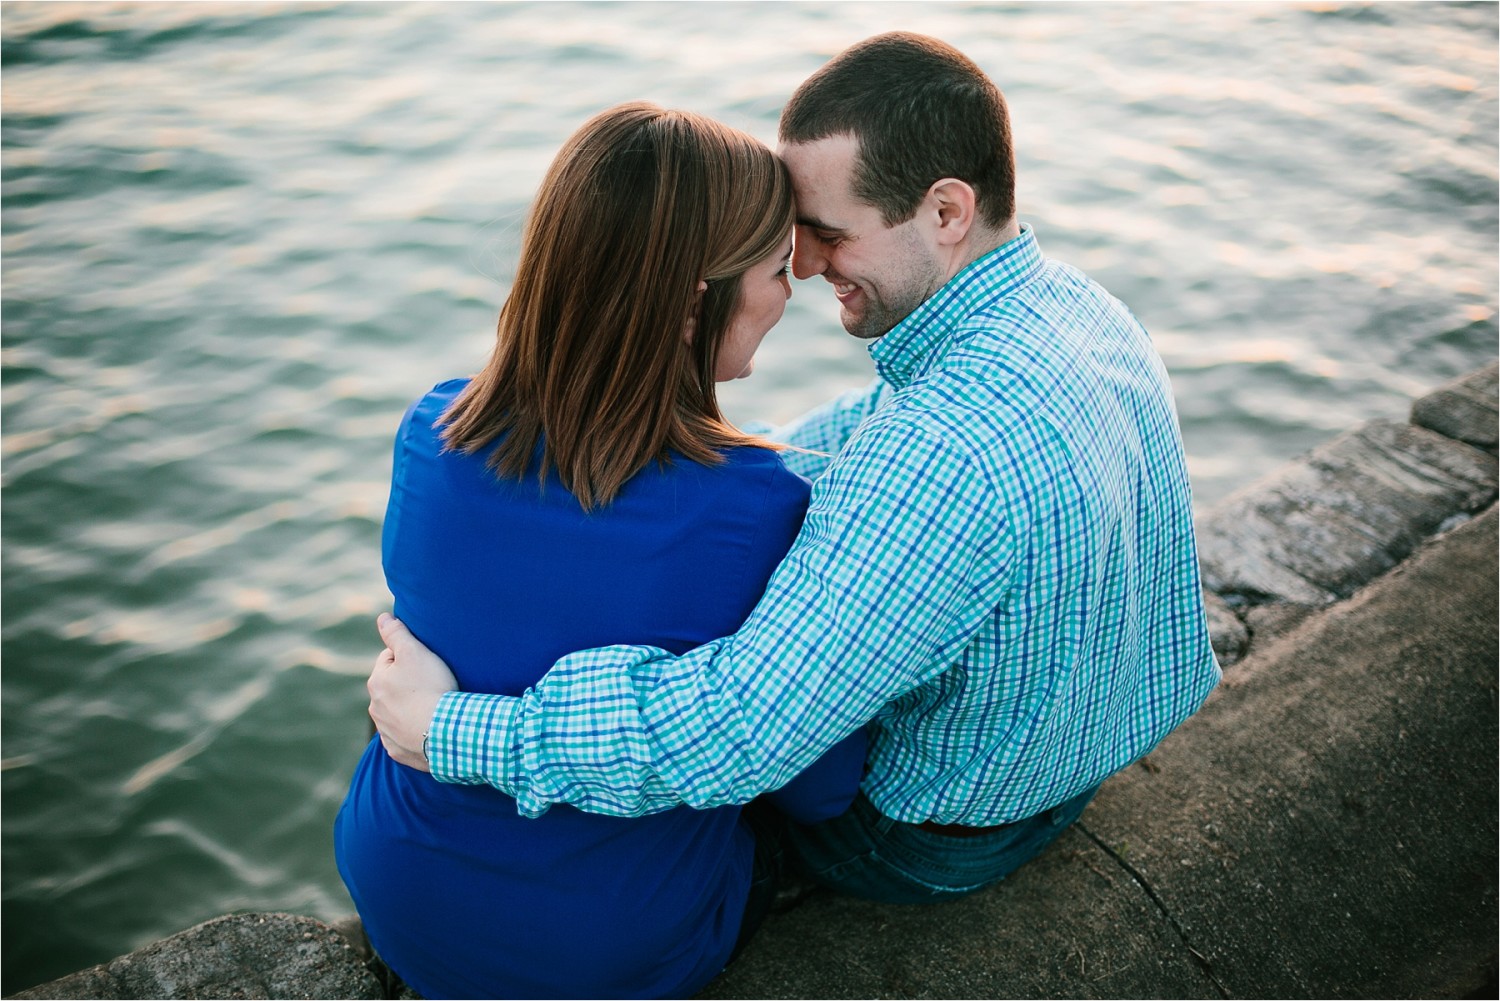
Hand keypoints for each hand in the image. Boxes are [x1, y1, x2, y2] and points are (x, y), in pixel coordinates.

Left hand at [368, 613, 457, 772]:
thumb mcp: (414, 652)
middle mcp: (375, 708)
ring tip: (434, 707)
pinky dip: (415, 732)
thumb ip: (396, 633)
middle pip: (392, 687)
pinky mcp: (398, 751)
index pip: (390, 659)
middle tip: (434, 685)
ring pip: (397, 713)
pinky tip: (431, 728)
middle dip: (408, 684)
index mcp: (376, 682)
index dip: (410, 658)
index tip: (428, 665)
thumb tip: (382, 618)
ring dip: (411, 708)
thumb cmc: (430, 687)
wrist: (444, 731)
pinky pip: (405, 737)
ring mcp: (386, 732)